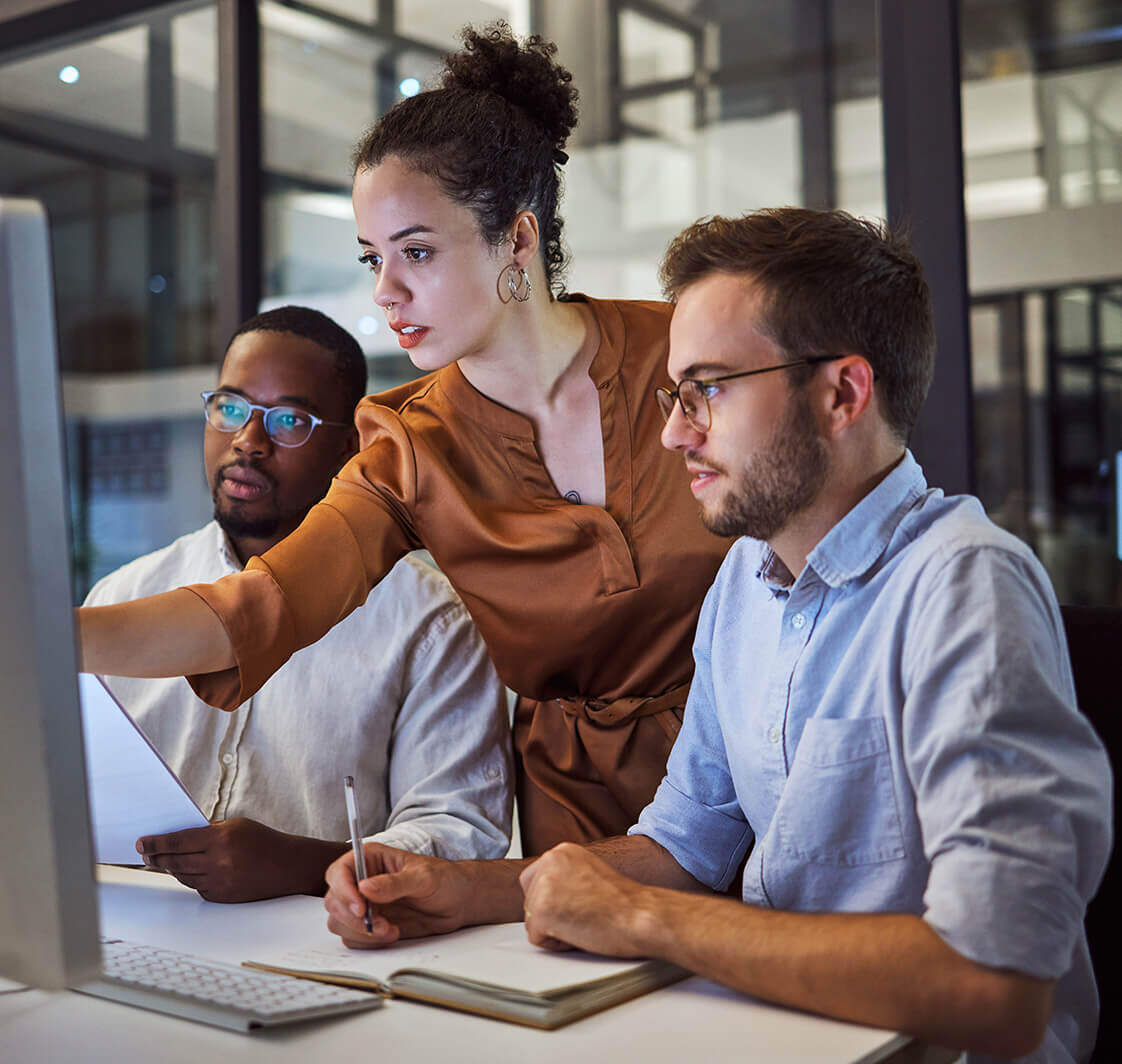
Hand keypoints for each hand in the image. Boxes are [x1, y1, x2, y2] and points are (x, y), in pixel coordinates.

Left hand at [136, 818, 345, 902]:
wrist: (287, 866)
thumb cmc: (263, 840)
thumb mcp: (236, 826)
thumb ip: (208, 831)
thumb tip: (178, 838)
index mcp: (221, 839)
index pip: (178, 841)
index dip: (156, 843)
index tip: (141, 843)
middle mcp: (218, 862)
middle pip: (175, 861)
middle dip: (157, 857)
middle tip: (146, 854)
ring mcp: (220, 882)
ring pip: (183, 876)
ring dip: (172, 868)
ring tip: (166, 861)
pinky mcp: (222, 897)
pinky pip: (197, 888)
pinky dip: (192, 878)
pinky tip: (192, 871)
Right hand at [323, 844, 472, 948]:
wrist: (458, 902)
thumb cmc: (444, 879)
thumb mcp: (423, 877)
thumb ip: (394, 883)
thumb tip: (365, 888)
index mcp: (370, 859)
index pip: (339, 872)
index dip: (343, 890)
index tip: (360, 908)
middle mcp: (362, 881)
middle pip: (334, 901)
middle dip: (354, 917)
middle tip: (379, 924)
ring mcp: (365, 905)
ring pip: (340, 922)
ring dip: (361, 932)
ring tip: (389, 930)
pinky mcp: (370, 924)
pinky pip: (354, 938)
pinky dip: (369, 941)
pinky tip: (392, 933)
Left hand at [519, 843, 652, 957]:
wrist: (641, 915)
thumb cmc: (624, 903)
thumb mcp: (590, 874)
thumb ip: (566, 877)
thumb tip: (551, 893)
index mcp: (562, 851)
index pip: (534, 880)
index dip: (553, 901)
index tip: (577, 905)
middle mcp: (549, 860)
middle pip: (530, 900)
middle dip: (551, 915)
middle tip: (584, 914)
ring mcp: (544, 884)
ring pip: (532, 919)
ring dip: (555, 930)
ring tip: (584, 922)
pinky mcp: (542, 911)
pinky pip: (537, 938)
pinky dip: (557, 944)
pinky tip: (580, 932)